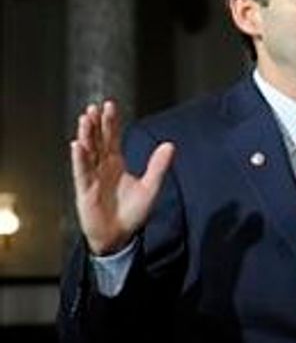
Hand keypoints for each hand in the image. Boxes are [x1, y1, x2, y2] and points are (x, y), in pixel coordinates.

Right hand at [70, 100, 174, 255]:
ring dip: (86, 136)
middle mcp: (102, 167)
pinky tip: (77, 145)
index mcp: (116, 163)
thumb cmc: (133, 213)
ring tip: (85, 119)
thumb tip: (170, 145)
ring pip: (88, 152)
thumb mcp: (151, 187)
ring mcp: (92, 178)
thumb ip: (158, 166)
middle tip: (94, 107)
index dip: (110, 122)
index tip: (109, 105)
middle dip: (96, 124)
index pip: (112, 138)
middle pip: (98, 141)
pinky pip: (82, 172)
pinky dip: (80, 159)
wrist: (120, 236)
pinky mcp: (85, 191)